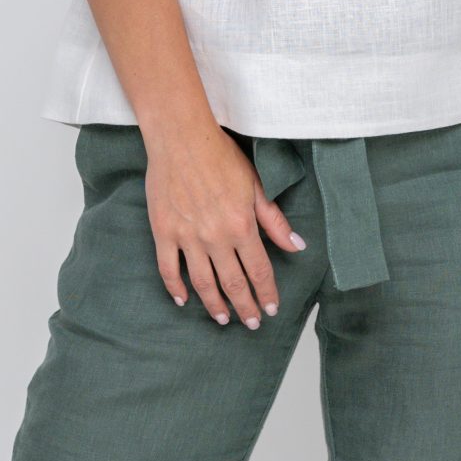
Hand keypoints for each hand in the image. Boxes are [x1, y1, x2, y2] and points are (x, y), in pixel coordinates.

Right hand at [144, 126, 306, 328]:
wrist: (181, 138)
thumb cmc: (220, 156)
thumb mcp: (256, 185)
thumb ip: (274, 220)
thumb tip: (297, 246)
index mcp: (242, 226)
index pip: (259, 271)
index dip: (267, 293)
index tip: (271, 308)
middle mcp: (216, 237)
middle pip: (234, 284)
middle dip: (245, 307)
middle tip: (252, 323)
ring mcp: (187, 237)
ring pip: (203, 283)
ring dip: (215, 305)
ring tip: (223, 319)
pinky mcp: (163, 232)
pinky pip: (169, 269)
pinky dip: (176, 288)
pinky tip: (184, 300)